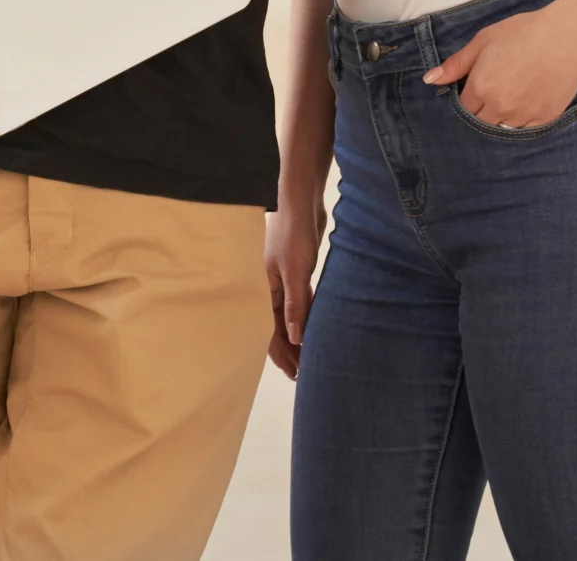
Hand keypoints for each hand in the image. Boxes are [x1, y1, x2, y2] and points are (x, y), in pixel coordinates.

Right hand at [264, 183, 326, 377]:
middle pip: (278, 327)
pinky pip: (299, 304)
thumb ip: (295, 304)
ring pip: (289, 317)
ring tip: (309, 357)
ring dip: (298, 336)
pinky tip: (313, 328)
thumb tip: (296, 339)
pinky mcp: (297, 273)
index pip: (269, 331)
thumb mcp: (294, 271)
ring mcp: (284, 281)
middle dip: (290, 351)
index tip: (296, 374)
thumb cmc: (294, 235)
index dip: (282, 354)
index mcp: (263, 290)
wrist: (301, 202)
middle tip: (306, 373)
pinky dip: (305, 318)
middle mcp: (270, 289)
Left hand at [422, 5, 576, 128]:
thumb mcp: (483, 41)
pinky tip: (528, 100)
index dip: (468, 98)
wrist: (566, 36)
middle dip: (482, 110)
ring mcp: (524, 116)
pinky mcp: (545, 118)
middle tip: (494, 91)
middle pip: (481, 122)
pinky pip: (526, 129)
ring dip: (502, 117)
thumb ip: (456, 64)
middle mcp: (500, 107)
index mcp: (481, 88)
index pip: (464, 108)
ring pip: (503, 127)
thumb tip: (430, 80)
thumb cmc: (522, 33)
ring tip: (512, 94)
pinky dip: (523, 119)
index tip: (476, 88)